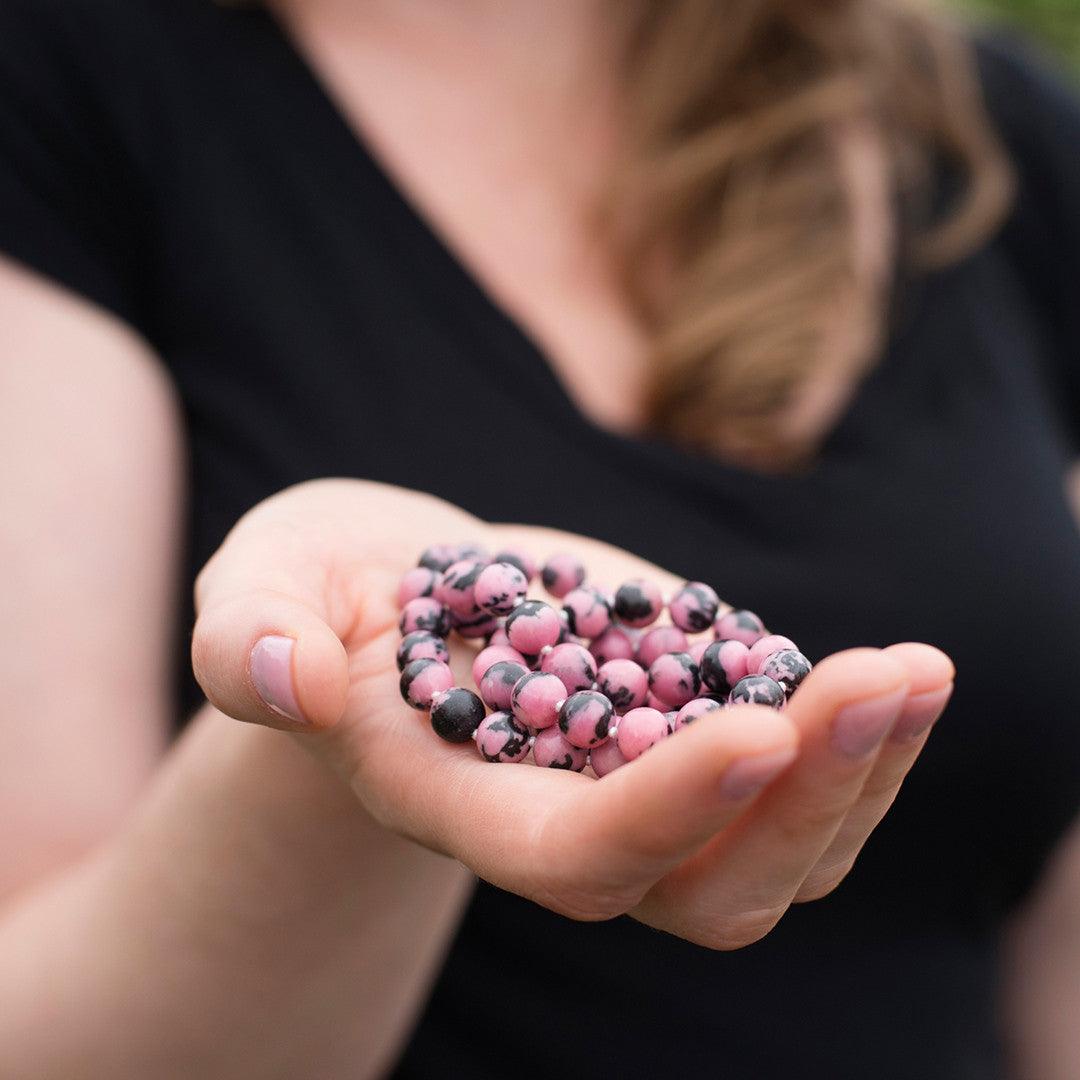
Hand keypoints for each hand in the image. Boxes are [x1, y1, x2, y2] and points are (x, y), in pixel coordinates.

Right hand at [192, 479, 952, 947]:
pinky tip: (902, 673)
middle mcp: (566, 814)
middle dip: (806, 802)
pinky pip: (799, 779)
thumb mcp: (256, 594)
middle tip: (884, 683)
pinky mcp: (688, 719)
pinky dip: (860, 737)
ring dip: (863, 773)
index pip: (574, 855)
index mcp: (464, 802)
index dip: (662, 813)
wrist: (386, 594)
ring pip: (779, 849)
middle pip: (709, 885)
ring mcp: (641, 775)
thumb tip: (286, 680)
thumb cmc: (312, 597)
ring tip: (918, 671)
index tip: (753, 728)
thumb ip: (248, 640)